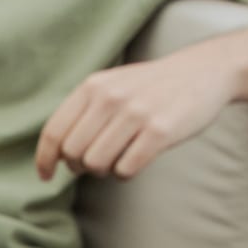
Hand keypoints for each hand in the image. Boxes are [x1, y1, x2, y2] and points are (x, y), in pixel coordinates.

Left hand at [35, 45, 235, 181]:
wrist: (203, 71)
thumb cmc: (149, 87)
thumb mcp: (110, 85)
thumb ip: (82, 112)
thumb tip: (56, 155)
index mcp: (92, 86)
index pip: (54, 132)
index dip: (45, 159)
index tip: (45, 175)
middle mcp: (111, 98)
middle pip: (73, 154)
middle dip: (79, 166)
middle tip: (96, 162)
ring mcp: (136, 114)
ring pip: (97, 164)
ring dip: (104, 170)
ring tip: (118, 158)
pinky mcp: (160, 131)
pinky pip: (126, 169)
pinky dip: (125, 172)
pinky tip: (136, 159)